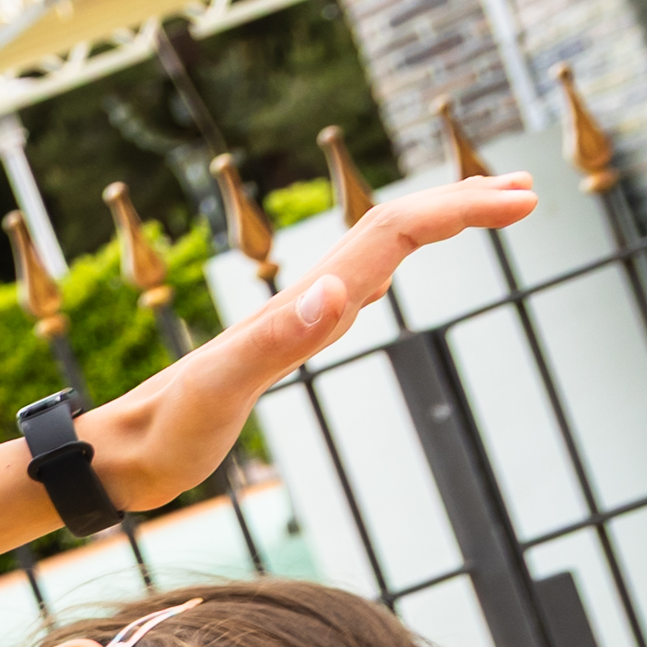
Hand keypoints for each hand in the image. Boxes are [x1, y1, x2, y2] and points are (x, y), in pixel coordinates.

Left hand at [75, 173, 538, 507]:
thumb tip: (340, 289)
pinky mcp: (285, 343)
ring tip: (488, 207)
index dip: (459, 209)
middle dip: (460, 202)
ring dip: (433, 223)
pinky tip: (391, 277)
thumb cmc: (165, 433)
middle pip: (393, 229)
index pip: (394, 233)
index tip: (523, 201)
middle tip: (527, 191)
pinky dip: (393, 265)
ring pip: (377, 251)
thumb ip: (276, 341)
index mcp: (303, 303)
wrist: (118, 456)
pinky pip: (355, 287)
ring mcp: (296, 320)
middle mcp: (305, 301)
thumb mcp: (221, 392)